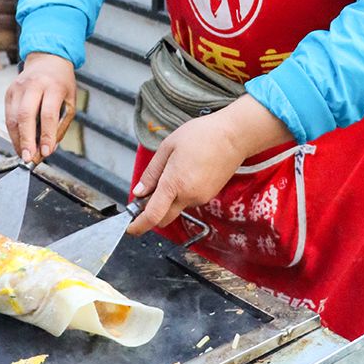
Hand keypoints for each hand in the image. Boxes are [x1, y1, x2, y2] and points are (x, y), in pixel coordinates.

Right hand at [5, 52, 76, 163]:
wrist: (48, 59)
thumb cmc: (61, 82)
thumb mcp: (69, 101)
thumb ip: (60, 125)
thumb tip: (48, 148)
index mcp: (53, 86)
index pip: (47, 113)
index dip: (46, 135)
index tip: (46, 152)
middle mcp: (34, 84)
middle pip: (26, 116)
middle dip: (26, 140)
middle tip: (29, 158)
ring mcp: (19, 87)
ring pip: (13, 118)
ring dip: (17, 139)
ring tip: (24, 154)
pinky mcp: (10, 91)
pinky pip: (8, 116)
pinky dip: (13, 132)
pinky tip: (19, 142)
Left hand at [127, 95, 293, 235]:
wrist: (234, 136)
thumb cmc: (201, 135)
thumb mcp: (168, 147)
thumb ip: (151, 173)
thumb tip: (138, 192)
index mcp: (175, 183)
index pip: (153, 215)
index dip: (139, 225)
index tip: (130, 228)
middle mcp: (189, 196)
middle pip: (163, 218)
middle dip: (151, 213)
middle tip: (144, 195)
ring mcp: (201, 198)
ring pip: (176, 207)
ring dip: (167, 199)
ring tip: (173, 168)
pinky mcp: (209, 196)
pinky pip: (188, 201)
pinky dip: (181, 194)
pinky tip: (186, 171)